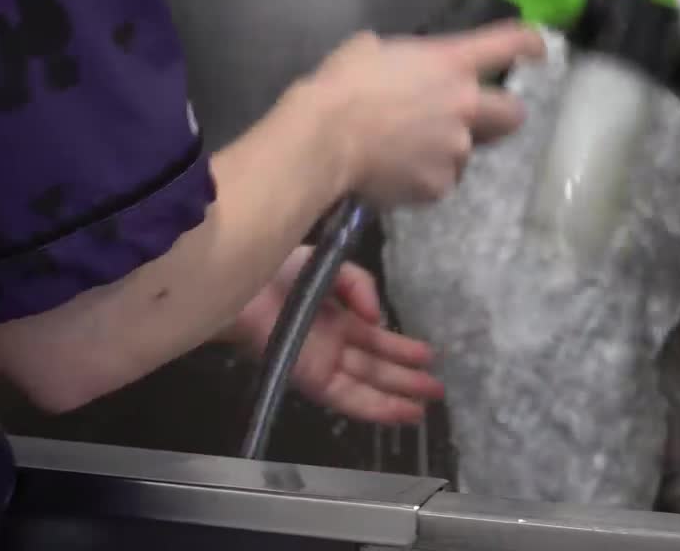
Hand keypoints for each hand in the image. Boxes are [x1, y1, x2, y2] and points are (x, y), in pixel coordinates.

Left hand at [223, 246, 442, 423]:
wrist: (242, 287)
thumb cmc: (279, 270)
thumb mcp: (330, 266)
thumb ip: (360, 285)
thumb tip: (377, 318)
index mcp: (336, 317)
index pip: (374, 339)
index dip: (402, 349)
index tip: (428, 356)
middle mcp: (333, 344)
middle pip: (376, 367)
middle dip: (407, 377)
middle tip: (438, 387)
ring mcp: (323, 363)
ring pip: (368, 385)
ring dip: (398, 397)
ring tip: (428, 405)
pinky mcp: (312, 378)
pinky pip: (349, 397)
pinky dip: (377, 407)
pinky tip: (402, 412)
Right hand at [294, 21, 544, 206]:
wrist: (325, 138)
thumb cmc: (343, 85)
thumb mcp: (373, 51)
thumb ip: (405, 60)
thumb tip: (402, 71)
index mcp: (452, 63)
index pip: (509, 45)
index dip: (529, 44)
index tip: (538, 50)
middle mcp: (467, 105)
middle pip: (513, 114)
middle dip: (503, 116)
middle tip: (481, 119)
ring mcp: (457, 149)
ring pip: (466, 152)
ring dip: (447, 151)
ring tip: (406, 151)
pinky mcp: (441, 184)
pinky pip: (440, 181)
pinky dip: (423, 178)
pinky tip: (395, 172)